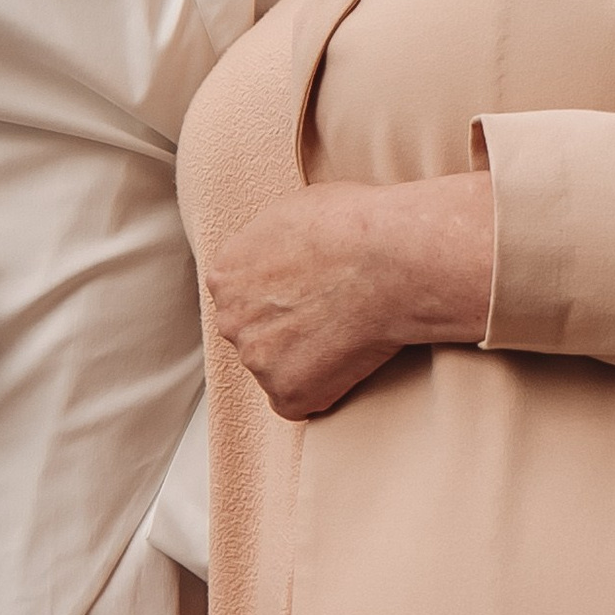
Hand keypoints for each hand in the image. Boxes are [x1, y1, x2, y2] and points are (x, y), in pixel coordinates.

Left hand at [204, 173, 492, 421]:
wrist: (388, 259)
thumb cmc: (353, 225)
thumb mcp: (288, 213)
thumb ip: (266, 247)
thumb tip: (276, 257)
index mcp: (225, 273)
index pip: (241, 297)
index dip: (281, 295)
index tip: (311, 292)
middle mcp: (230, 318)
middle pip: (255, 334)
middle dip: (287, 330)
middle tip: (333, 316)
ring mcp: (256, 359)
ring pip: (278, 368)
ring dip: (307, 359)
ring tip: (349, 333)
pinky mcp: (287, 393)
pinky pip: (302, 400)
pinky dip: (326, 388)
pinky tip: (352, 359)